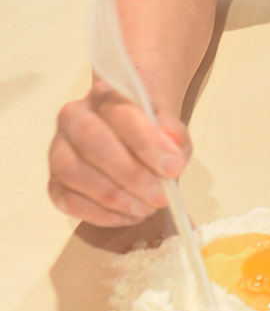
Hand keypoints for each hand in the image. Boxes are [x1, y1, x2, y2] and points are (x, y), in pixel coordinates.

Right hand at [48, 83, 190, 227]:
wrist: (130, 131)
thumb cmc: (149, 129)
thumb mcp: (169, 126)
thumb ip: (173, 134)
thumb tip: (172, 148)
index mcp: (105, 95)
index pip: (121, 114)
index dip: (147, 143)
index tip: (173, 168)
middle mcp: (74, 117)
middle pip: (92, 142)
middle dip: (129, 174)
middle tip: (159, 196)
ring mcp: (59, 149)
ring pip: (73, 172)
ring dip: (113, 197)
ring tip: (145, 208)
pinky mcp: (55, 180)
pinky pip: (66, 200)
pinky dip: (98, 213)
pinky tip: (126, 215)